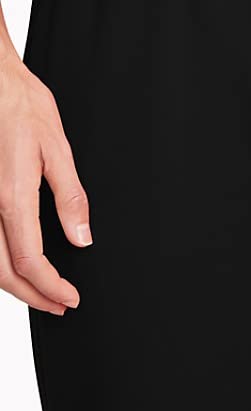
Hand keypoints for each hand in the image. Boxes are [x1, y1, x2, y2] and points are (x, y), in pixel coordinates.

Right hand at [0, 53, 91, 315]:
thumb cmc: (20, 105)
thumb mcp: (57, 148)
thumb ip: (70, 197)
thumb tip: (82, 237)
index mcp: (11, 195)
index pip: (29, 260)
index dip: (50, 287)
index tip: (70, 298)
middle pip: (2, 271)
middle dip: (31, 296)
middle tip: (58, 305)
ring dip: (11, 284)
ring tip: (39, 292)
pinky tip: (13, 263)